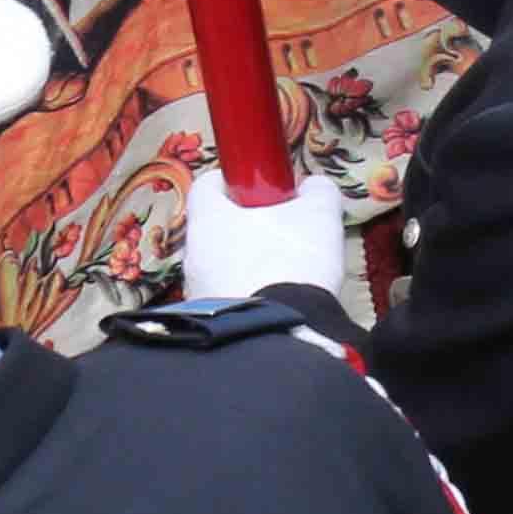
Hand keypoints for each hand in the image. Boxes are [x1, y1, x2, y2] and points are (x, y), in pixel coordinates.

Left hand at [181, 165, 351, 307]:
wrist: (279, 334)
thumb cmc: (291, 261)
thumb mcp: (320, 214)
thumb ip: (317, 190)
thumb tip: (311, 187)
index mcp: (209, 218)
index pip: (206, 184)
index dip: (234, 179)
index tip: (261, 185)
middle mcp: (192, 252)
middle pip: (215, 226)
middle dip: (245, 224)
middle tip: (282, 229)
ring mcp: (194, 290)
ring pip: (219, 262)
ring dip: (245, 261)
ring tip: (283, 270)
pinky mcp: (205, 320)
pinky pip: (224, 295)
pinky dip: (245, 292)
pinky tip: (274, 299)